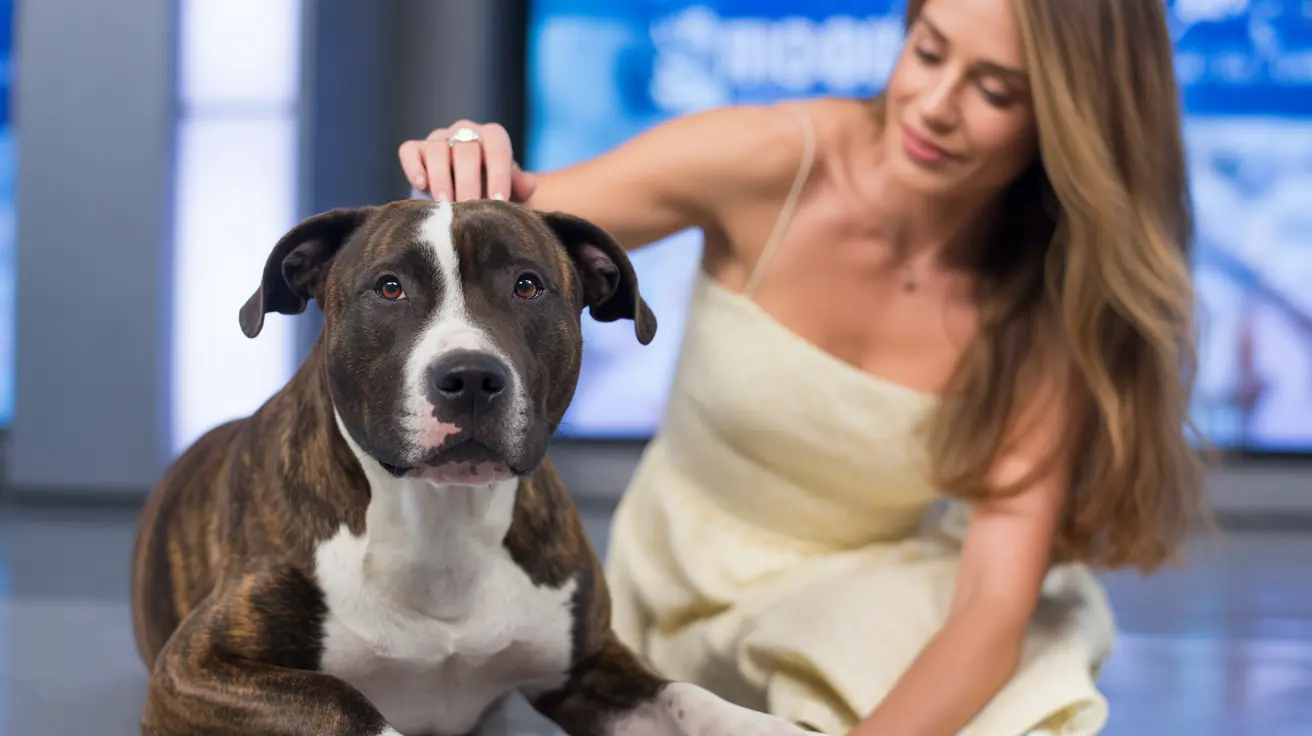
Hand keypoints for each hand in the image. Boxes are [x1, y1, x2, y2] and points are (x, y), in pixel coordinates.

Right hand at [398, 120, 537, 202]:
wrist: (467, 196)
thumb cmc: (493, 191)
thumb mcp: (512, 190)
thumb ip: (520, 185)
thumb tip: (528, 184)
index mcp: (492, 137)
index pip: (497, 147)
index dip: (499, 174)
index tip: (498, 200)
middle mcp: (465, 131)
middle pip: (466, 150)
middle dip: (469, 181)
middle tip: (470, 206)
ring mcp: (439, 138)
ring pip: (437, 150)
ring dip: (441, 178)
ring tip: (446, 203)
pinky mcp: (416, 149)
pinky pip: (410, 151)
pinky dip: (413, 167)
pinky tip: (421, 185)